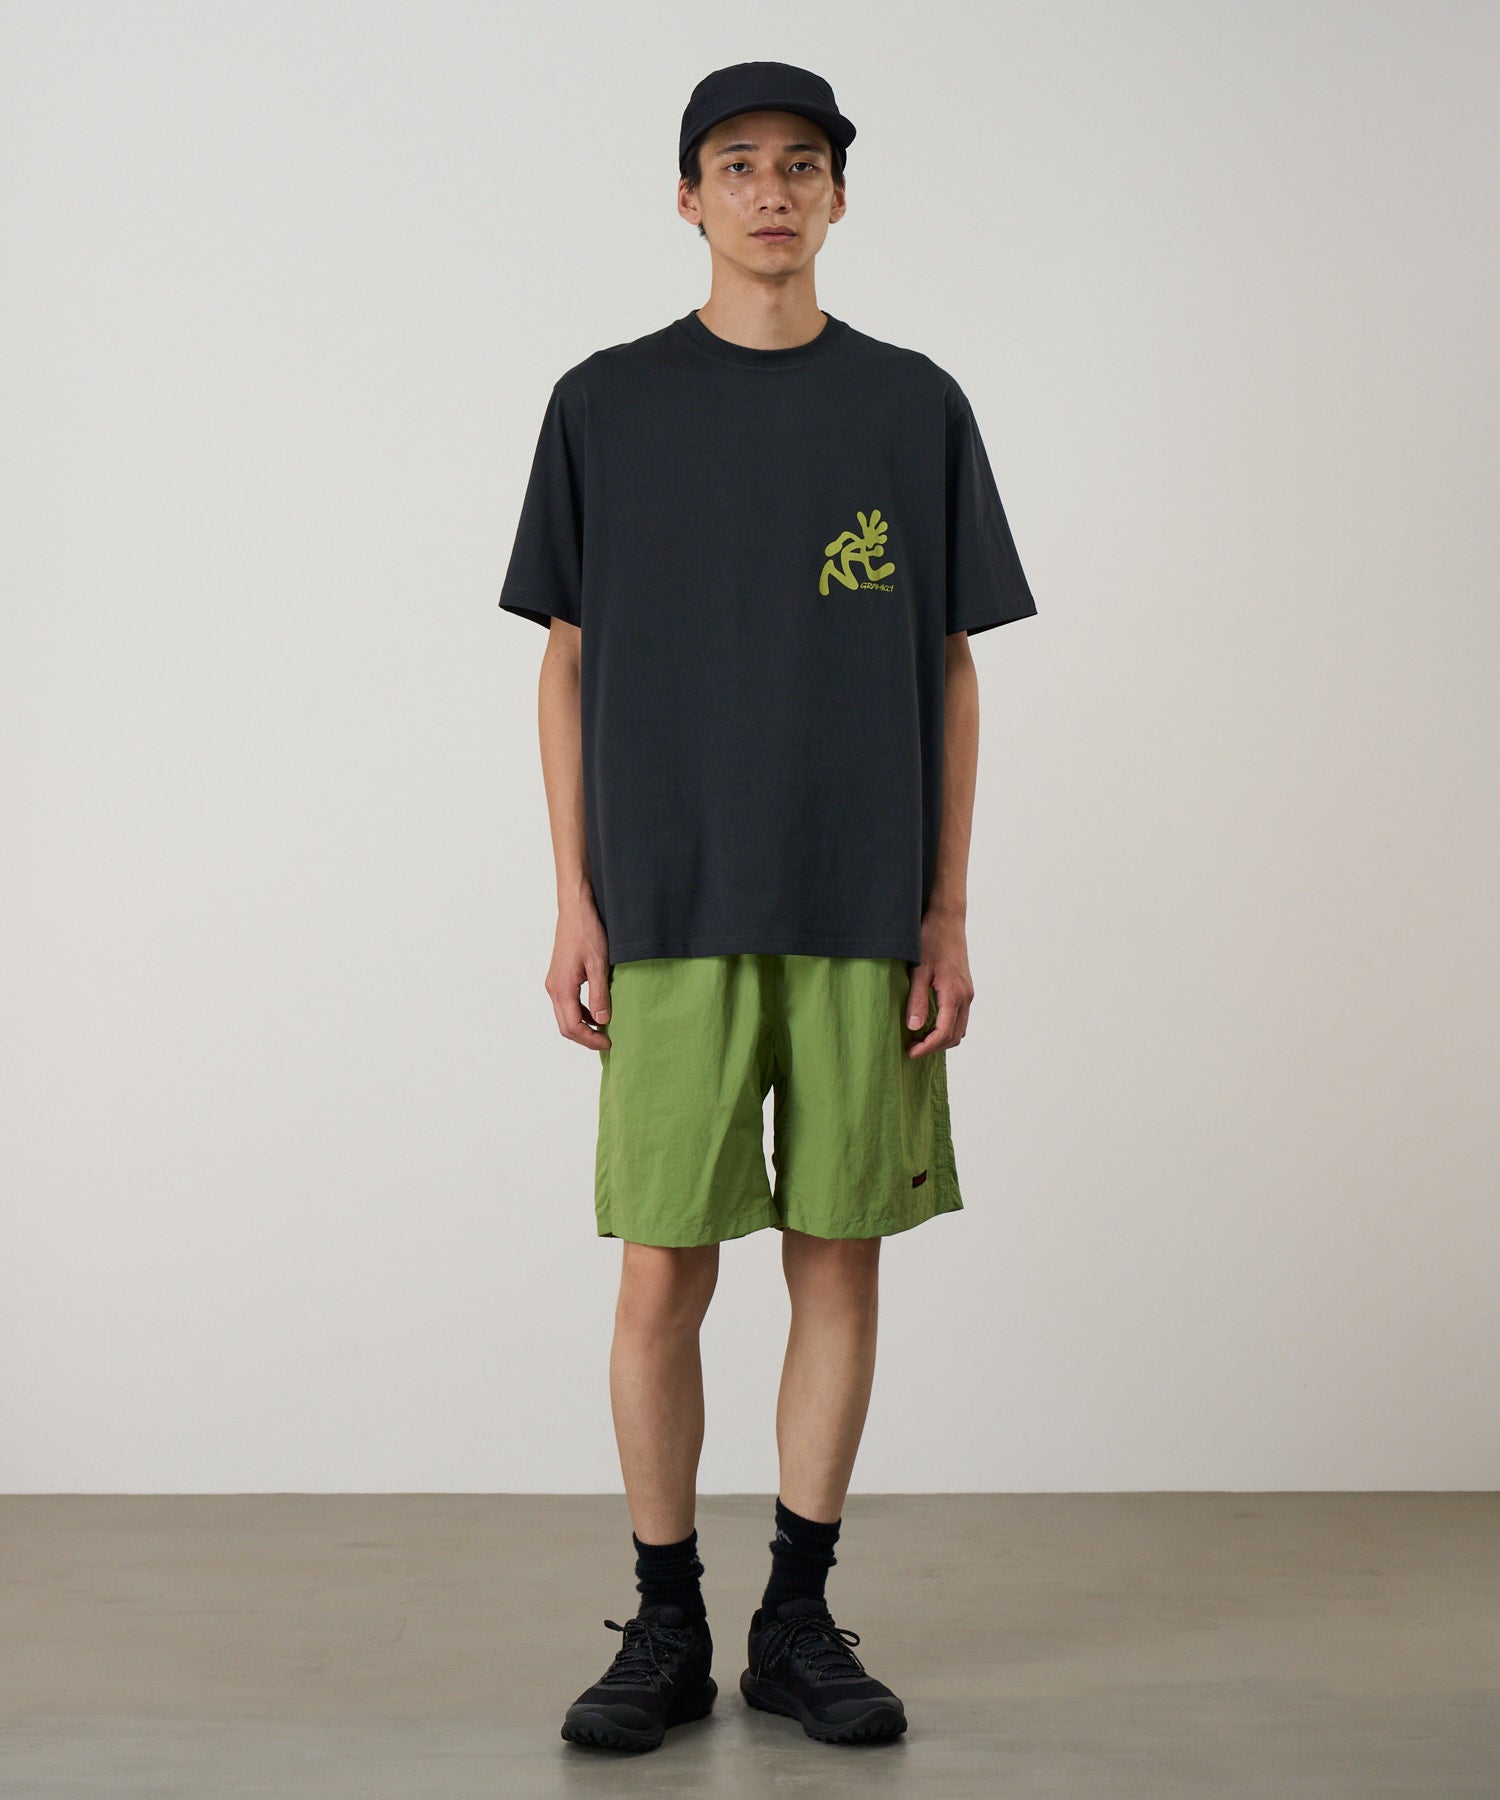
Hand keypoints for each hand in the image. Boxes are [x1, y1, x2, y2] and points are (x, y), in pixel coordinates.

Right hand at [545, 905, 612, 1050]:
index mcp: (562, 988)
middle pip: (565, 1026)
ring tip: (603, 1030)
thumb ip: (599, 994)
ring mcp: (554, 983)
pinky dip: (580, 1013)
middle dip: (585, 1038)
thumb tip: (602, 1021)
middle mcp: (553, 988)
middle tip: (606, 1042)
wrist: (576, 910)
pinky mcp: (558, 978)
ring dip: (582, 1026)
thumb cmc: (587, 932)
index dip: (590, 1039)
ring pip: (565, 1016)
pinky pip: (567, 1004)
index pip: (572, 1026)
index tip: (608, 1043)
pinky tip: (596, 1011)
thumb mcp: (599, 964)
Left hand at [905, 912, 972, 1057]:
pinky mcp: (965, 989)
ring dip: (941, 1039)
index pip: (944, 1033)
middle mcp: (966, 996)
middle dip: (934, 1047)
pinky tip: (929, 1024)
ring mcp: (967, 992)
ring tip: (918, 1039)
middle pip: (955, 1036)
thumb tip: (914, 1028)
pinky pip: (960, 1017)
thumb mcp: (919, 970)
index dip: (927, 1047)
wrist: (947, 919)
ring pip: (960, 1028)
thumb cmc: (931, 940)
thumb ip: (917, 1000)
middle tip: (911, 1048)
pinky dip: (947, 1028)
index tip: (910, 1052)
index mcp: (955, 994)